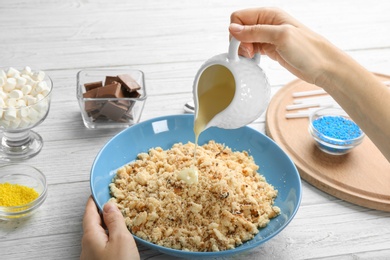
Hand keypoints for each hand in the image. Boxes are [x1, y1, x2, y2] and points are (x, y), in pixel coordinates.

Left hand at [80, 196, 139, 259]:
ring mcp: (91, 255)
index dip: (94, 200)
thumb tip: (109, 206)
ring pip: (98, 234)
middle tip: (111, 202)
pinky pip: (102, 243)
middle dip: (101, 212)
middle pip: (92, 223)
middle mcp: (87, 246)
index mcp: (91, 236)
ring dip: (106, 224)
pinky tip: (117, 236)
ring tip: (117, 217)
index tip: (98, 191)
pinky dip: (108, 235)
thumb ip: (115, 221)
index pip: (89, 212)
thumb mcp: (121, 239)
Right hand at [229, 7, 343, 86]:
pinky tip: (255, 60)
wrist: (323, 67)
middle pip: (239, 29)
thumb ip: (255, 32)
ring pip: (244, 40)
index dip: (236, 31)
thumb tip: (233, 29)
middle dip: (240, 42)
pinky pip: (251, 49)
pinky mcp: (269, 49)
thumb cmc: (309, 50)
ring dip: (244, 50)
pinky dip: (249, 55)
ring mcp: (268, 37)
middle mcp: (267, 24)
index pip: (239, 17)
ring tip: (254, 56)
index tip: (242, 45)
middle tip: (250, 52)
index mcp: (269, 14)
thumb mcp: (280, 36)